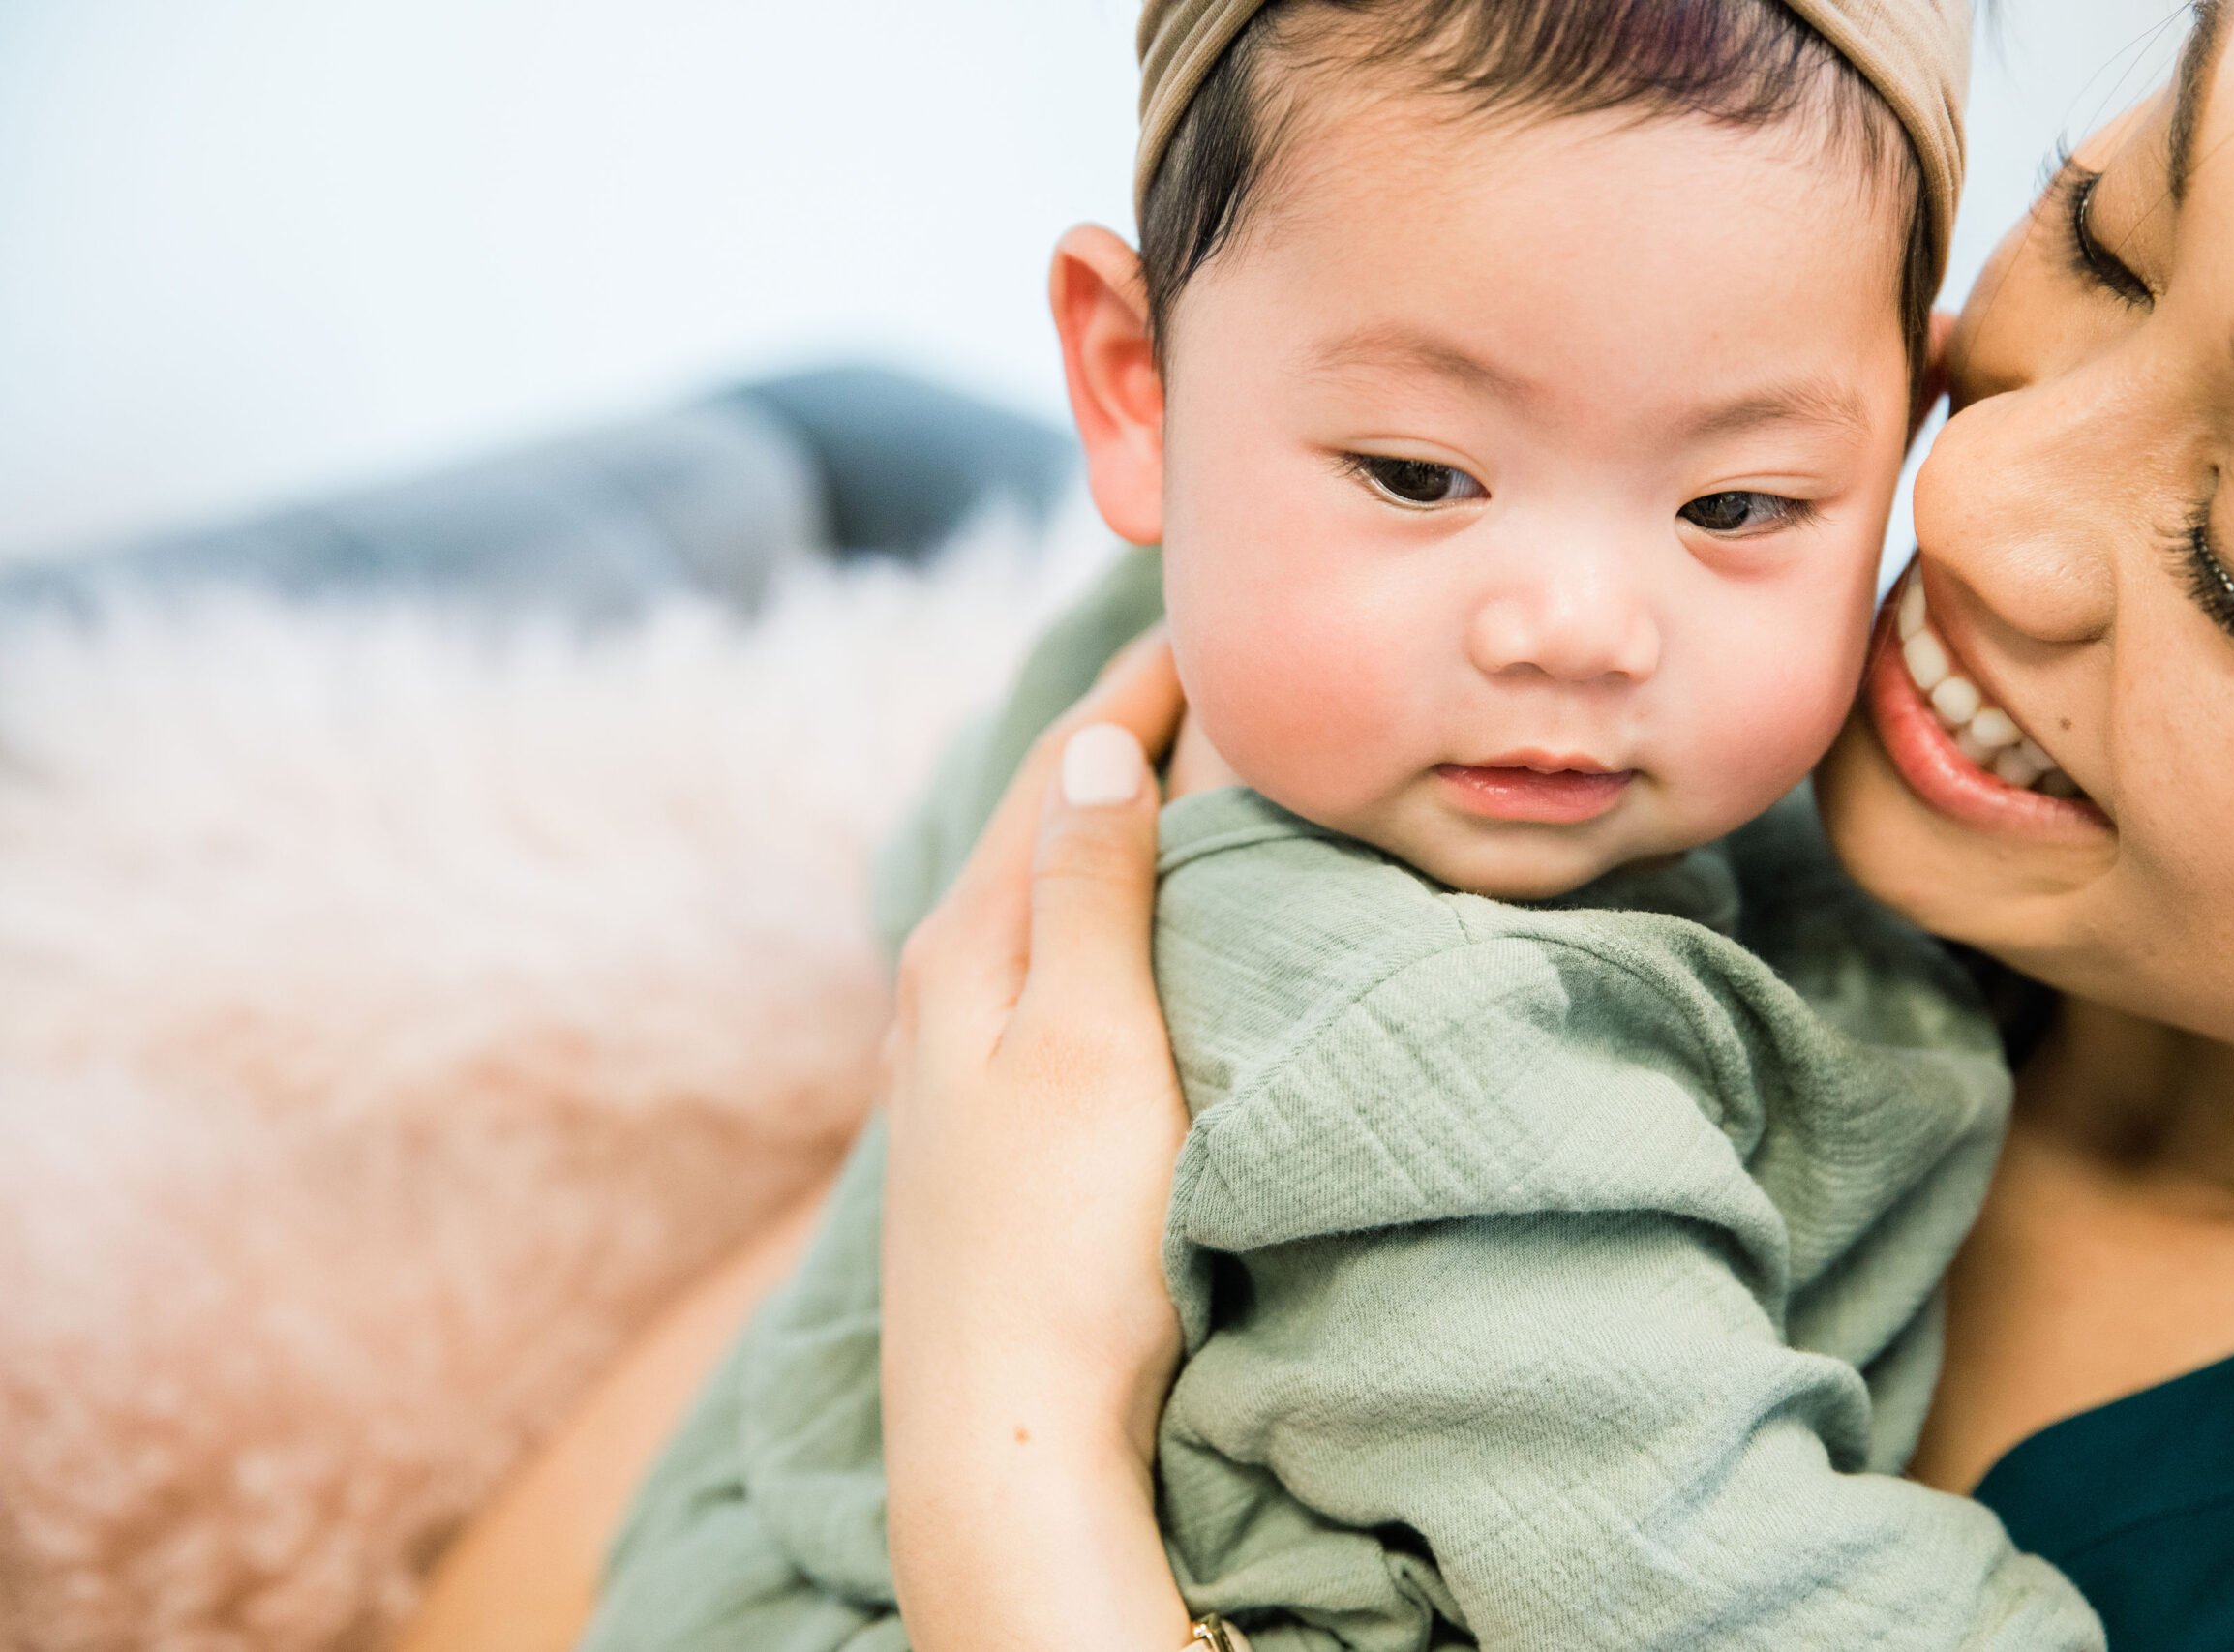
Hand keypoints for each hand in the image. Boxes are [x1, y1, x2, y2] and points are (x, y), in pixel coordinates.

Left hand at [878, 631, 1196, 1651]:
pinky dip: (1094, 907)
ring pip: (1038, 891)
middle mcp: (943, 980)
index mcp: (969, 938)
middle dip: (1119, 734)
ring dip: (1105, 823)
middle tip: (1210, 665)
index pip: (1060, 763)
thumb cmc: (1062, 1235)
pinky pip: (1043, 960)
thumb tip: (1096, 739)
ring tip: (1182, 772)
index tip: (1209, 607)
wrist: (1004, 1428)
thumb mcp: (1091, 1036)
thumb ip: (1091, 885)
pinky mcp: (984, 1114)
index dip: (1137, 681)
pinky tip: (1121, 926)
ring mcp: (954, 1053)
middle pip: (1041, 817)